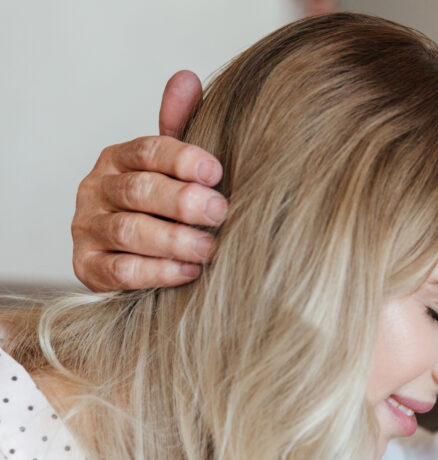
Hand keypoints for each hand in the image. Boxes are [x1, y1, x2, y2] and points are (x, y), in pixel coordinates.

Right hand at [71, 71, 226, 290]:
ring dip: (173, 240)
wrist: (135, 258)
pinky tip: (188, 272)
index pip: (148, 151)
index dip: (182, 159)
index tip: (217, 171)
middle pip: (138, 190)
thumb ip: (180, 126)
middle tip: (220, 211)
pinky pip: (121, 271)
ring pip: (129, 231)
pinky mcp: (87, 268)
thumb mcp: (173, 166)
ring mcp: (88, 228)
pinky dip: (157, 272)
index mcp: (119, 158)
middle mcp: (96, 189)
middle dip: (182, 201)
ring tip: (209, 248)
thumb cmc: (163, 207)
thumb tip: (186, 79)